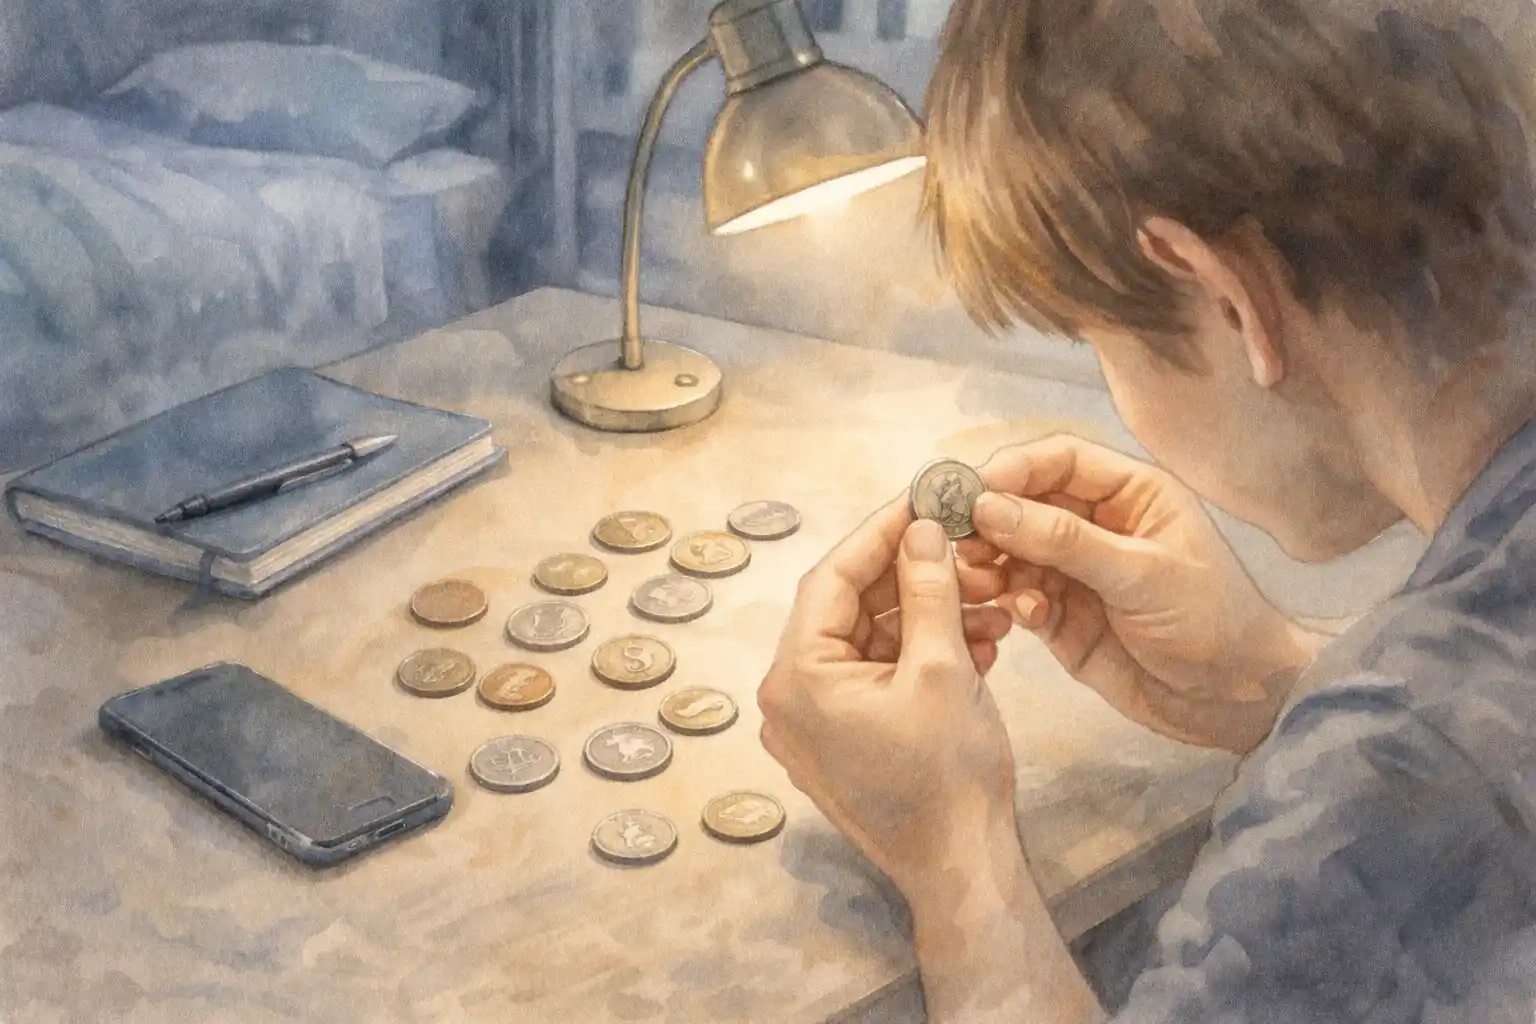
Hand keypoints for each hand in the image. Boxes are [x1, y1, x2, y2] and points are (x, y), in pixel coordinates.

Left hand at [757, 498, 1018, 896]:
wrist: (963, 871)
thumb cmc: (948, 779)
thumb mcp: (944, 668)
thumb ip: (928, 588)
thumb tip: (921, 529)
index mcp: (796, 678)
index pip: (831, 578)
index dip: (880, 533)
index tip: (921, 500)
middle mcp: (790, 699)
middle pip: (850, 609)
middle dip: (914, 579)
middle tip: (965, 548)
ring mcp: (813, 726)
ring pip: (871, 642)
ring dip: (928, 617)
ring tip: (990, 602)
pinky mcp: (843, 742)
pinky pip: (878, 677)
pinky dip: (922, 655)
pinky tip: (977, 642)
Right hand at [960, 434, 1323, 753]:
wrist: (1236, 704)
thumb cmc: (1209, 621)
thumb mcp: (1141, 573)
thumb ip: (1063, 540)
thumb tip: (987, 506)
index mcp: (1130, 494)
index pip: (1059, 461)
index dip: (1013, 469)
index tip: (972, 493)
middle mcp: (1097, 525)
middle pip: (1025, 503)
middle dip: (990, 520)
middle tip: (958, 542)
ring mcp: (1076, 572)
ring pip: (1013, 551)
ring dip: (992, 564)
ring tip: (982, 584)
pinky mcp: (1062, 618)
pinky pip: (1020, 597)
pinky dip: (1011, 603)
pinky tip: (1021, 618)